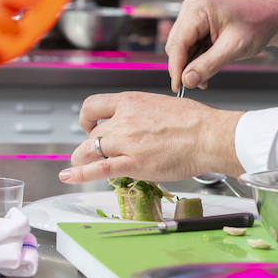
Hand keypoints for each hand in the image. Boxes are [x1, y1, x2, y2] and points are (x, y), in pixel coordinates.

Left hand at [58, 91, 243, 183]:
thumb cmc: (194, 121)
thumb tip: (136, 124)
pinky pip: (99, 169)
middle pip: (92, 133)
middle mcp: (125, 119)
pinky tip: (69, 177)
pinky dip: (80, 174)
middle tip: (94, 152)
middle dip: (89, 145)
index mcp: (132, 101)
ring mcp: (127, 141)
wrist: (208, 135)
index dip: (87, 118)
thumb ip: (142, 114)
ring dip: (82, 160)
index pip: (93, 105)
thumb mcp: (160, 105)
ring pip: (90, 150)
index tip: (90, 125)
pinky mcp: (133, 163)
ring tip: (79, 166)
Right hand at [165, 0, 277, 92]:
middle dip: (185, 67)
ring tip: (205, 80)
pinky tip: (206, 71)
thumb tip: (186, 81)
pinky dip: (197, 59)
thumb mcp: (234, 48)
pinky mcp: (198, 22)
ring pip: (183, 47)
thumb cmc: (257, 25)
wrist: (272, 17)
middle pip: (177, 45)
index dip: (176, 68)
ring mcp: (194, 14)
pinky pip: (191, 44)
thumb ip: (209, 65)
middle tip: (196, 86)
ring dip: (191, 65)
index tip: (177, 89)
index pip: (178, 43)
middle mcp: (192, 8)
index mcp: (198, 9)